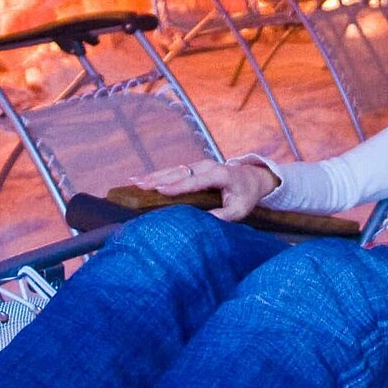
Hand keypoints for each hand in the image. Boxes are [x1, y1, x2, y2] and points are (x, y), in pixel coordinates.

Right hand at [131, 158, 278, 221]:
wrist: (253, 177)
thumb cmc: (246, 195)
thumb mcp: (240, 210)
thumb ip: (223, 216)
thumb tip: (202, 222)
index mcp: (220, 174)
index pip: (196, 181)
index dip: (178, 186)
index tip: (160, 190)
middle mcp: (207, 166)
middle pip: (179, 172)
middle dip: (158, 179)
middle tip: (138, 184)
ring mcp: (199, 166)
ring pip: (173, 170)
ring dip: (153, 176)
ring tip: (134, 181)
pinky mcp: (193, 169)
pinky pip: (174, 172)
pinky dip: (158, 176)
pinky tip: (143, 179)